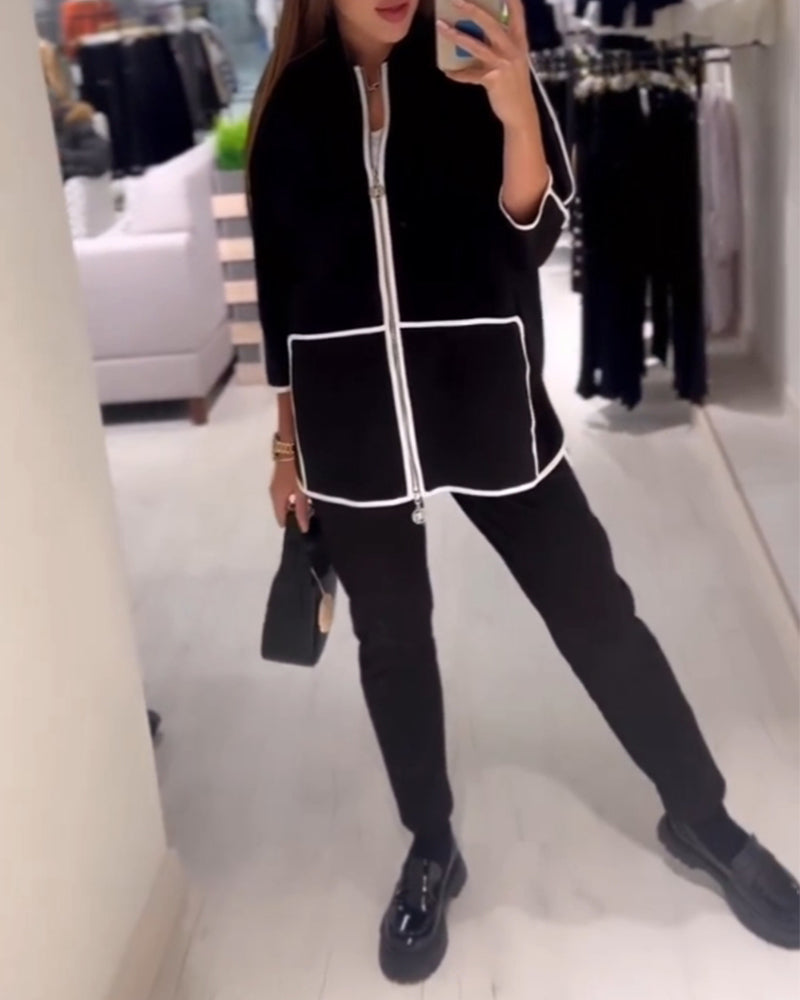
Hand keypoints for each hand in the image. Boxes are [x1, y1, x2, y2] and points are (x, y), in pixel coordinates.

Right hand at [271, 460, 310, 531]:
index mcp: (277, 497)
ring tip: (315, 507)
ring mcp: (278, 482)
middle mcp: (275, 491)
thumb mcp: (302, 491)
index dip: (292, 526)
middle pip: (285, 509)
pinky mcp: (284, 474)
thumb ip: (302, 510)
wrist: (293, 441)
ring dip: (299, 504)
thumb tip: (303, 528)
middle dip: (296, 515)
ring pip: (288, 500)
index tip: (305, 530)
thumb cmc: (297, 468)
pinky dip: (299, 495)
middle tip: (314, 519)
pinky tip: (311, 494)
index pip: (281, 519)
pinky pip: (290, 491)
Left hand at [437, 0, 537, 132]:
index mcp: (519, 40)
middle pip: (490, 23)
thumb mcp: (513, 58)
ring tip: (441, 26)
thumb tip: (475, 31)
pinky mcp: (492, 80)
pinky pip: (469, 74)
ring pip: (475, 45)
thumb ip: (499, 43)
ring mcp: (502, 63)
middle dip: (471, 8)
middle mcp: (512, 48)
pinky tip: (447, 71)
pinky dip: (457, 73)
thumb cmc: (514, 83)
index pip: (517, 11)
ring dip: (456, 35)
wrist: (521, 112)